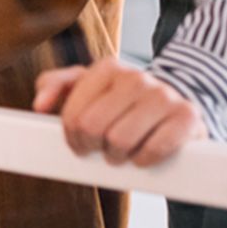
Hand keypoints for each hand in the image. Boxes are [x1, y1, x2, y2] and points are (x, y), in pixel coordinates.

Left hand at [33, 61, 206, 165]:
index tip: (79, 143)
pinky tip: (143, 155)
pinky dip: (144, 159)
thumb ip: (56, 87)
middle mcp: (135, 77)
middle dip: (94, 147)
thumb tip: (40, 105)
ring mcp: (163, 95)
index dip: (72, 137)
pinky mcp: (186, 116)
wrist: (174, 104)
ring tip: (123, 151)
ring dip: (119, 156)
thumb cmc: (122, 102)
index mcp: (107, 68)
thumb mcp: (86, 87)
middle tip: (101, 148)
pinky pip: (154, 148)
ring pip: (121, 140)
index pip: (74, 114)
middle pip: (94, 128)